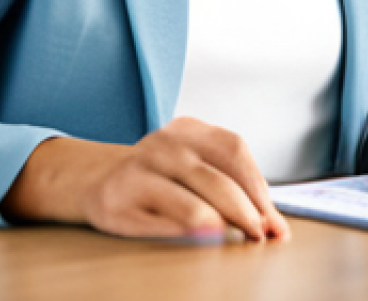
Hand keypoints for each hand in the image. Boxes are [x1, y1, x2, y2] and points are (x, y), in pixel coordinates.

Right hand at [1, 117, 290, 240]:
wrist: (93, 179)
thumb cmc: (158, 176)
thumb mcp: (191, 163)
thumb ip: (228, 182)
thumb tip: (273, 220)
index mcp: (188, 129)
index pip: (234, 149)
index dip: (259, 183)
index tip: (274, 215)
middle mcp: (164, 143)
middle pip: (218, 177)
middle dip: (248, 209)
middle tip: (263, 233)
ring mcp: (139, 169)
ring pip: (194, 200)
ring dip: (226, 222)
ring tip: (242, 237)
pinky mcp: (118, 199)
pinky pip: (164, 220)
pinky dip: (193, 231)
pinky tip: (208, 239)